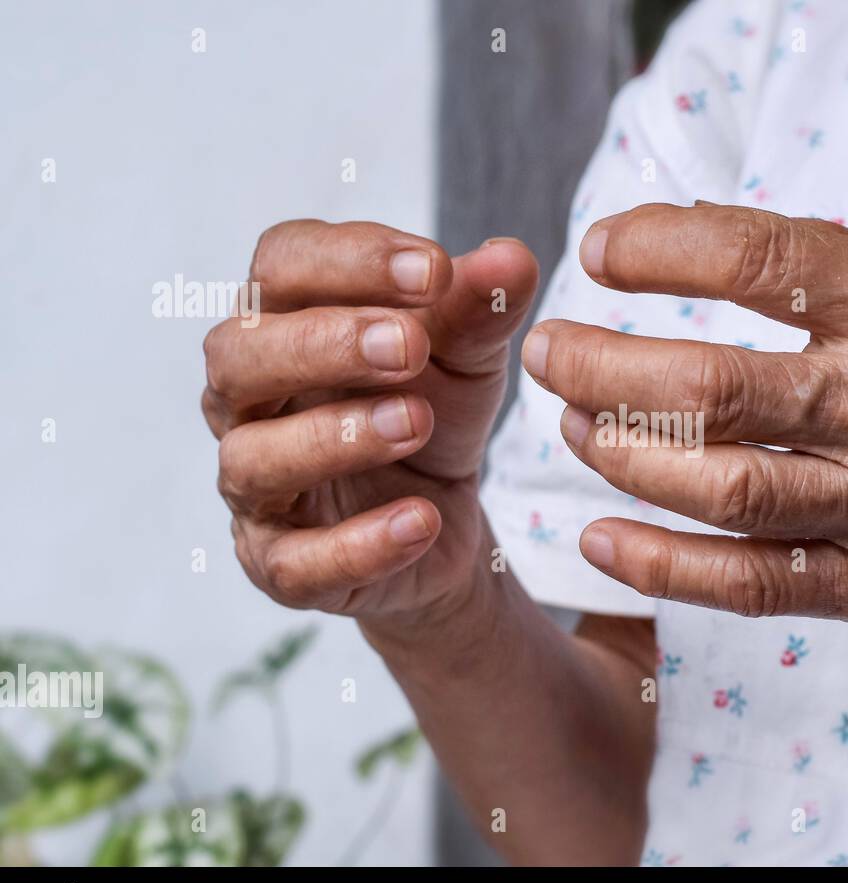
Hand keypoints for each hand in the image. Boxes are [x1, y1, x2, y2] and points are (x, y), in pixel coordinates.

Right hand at [203, 220, 537, 625]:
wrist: (441, 524)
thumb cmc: (431, 415)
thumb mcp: (466, 359)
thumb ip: (480, 310)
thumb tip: (511, 258)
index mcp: (283, 323)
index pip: (280, 265)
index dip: (348, 260)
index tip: (434, 271)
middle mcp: (248, 400)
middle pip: (239, 355)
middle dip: (325, 344)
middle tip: (411, 347)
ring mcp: (254, 486)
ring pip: (253, 457)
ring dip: (334, 437)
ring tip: (416, 423)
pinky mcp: (278, 564)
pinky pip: (294, 561)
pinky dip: (357, 544)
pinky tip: (420, 520)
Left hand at [523, 203, 847, 650]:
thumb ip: (843, 281)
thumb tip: (700, 249)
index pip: (761, 260)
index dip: (661, 248)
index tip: (600, 251)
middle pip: (708, 388)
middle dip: (602, 368)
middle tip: (548, 353)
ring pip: (717, 486)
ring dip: (620, 457)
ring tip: (573, 429)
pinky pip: (753, 580)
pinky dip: (663, 564)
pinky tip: (599, 537)